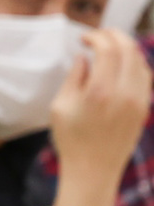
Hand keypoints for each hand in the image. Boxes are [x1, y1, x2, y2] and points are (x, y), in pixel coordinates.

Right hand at [50, 27, 150, 205]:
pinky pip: (146, 76)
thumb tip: (85, 58)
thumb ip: (74, 78)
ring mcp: (139, 99)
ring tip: (111, 48)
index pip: (107, 49)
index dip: (96, 37)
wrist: (94, 170)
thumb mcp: (60, 107)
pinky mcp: (145, 107)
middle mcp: (124, 92)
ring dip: (127, 48)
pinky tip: (123, 65)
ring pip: (141, 61)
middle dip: (114, 36)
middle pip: (129, 50)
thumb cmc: (71, 140)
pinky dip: (136, 64)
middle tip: (100, 35)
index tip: (84, 38)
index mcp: (100, 90)